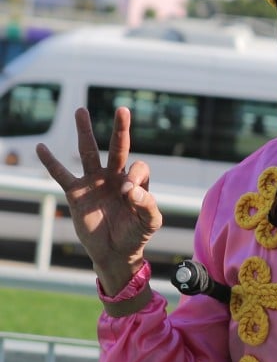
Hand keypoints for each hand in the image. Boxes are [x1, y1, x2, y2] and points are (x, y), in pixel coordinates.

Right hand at [36, 107, 162, 294]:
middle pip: (118, 147)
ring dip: (85, 132)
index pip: (137, 167)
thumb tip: (132, 189)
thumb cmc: (136, 235)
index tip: (129, 194)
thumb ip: (148, 205)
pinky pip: (61, 174)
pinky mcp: (76, 193)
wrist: (115, 252)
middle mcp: (115, 176)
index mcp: (135, 181)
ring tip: (81, 110)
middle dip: (120, 129)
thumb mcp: (150, 222)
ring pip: (88, 152)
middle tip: (123, 109)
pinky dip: (51, 162)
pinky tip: (41, 147)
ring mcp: (94, 182)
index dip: (134, 175)